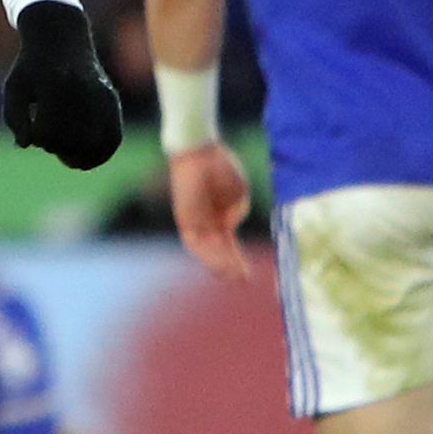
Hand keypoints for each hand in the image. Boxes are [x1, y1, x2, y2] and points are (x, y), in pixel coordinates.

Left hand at [3, 1, 122, 169]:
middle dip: (56, 146)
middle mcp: (82, 90)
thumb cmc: (32, 67)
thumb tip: (26, 145)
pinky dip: (100, 153)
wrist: (61, 37)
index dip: (37, 138)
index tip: (33, 129)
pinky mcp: (111, 100)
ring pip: (95, 144)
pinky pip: (113, 138)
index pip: (46, 132)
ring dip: (78, 154)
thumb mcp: (14, 88)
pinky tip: (85, 154)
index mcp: (55, 84)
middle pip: (71, 141)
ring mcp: (101, 95)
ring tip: (66, 150)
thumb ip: (14, 119)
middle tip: (48, 136)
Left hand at [168, 142, 250, 280]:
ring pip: (206, 251)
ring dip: (220, 264)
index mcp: (220, 216)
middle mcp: (207, 222)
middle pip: (218, 251)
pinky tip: (221, 262)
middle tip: (242, 280)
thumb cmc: (220, 167)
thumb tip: (229, 226)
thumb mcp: (239, 192)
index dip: (237, 258)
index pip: (228, 243)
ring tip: (234, 275)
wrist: (200, 153)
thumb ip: (237, 212)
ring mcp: (196, 222)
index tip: (247, 273)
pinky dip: (208, 253)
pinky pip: (196, 242)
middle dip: (230, 265)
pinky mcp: (185, 220)